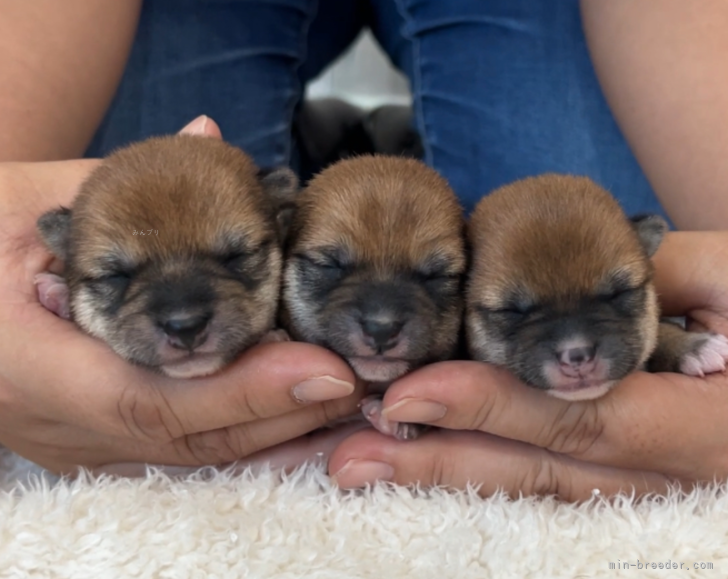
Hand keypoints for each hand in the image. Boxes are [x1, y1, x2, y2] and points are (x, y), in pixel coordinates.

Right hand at [0, 116, 363, 474]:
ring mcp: (80, 444)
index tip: (325, 370)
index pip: (155, 400)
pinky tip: (303, 428)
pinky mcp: (99, 443)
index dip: (246, 391)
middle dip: (284, 418)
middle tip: (362, 388)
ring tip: (351, 411)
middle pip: (190, 439)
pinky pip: (187, 453)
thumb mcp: (31, 200)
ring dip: (280, 439)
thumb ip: (123, 179)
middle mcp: (60, 424)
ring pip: (195, 458)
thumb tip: (210, 135)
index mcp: (31, 366)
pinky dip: (250, 440)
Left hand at [327, 231, 727, 499]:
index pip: (572, 417)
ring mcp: (636, 484)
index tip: (409, 395)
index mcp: (697, 422)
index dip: (488, 407)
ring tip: (362, 463)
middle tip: (350, 452)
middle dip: (437, 459)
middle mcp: (660, 468)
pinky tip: (418, 458)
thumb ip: (655, 278)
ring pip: (527, 484)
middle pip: (533, 465)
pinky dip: (474, 469)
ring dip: (440, 474)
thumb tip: (569, 290)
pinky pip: (539, 479)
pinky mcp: (616, 476)